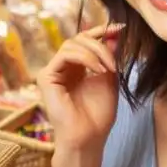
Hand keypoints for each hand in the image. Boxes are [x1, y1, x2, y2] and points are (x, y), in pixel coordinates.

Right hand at [37, 23, 122, 151]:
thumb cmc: (98, 116)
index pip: (85, 41)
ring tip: (108, 68)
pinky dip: (85, 58)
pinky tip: (98, 70)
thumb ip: (109, 58)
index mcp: (76, 68)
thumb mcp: (109, 80)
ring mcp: (53, 72)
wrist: (88, 138)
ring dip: (95, 52)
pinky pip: (65, 55)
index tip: (120, 28)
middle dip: (100, 42)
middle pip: (78, 39)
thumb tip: (114, 35)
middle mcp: (63, 68)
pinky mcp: (46, 77)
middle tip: (114, 59)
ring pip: (72, 44)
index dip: (101, 31)